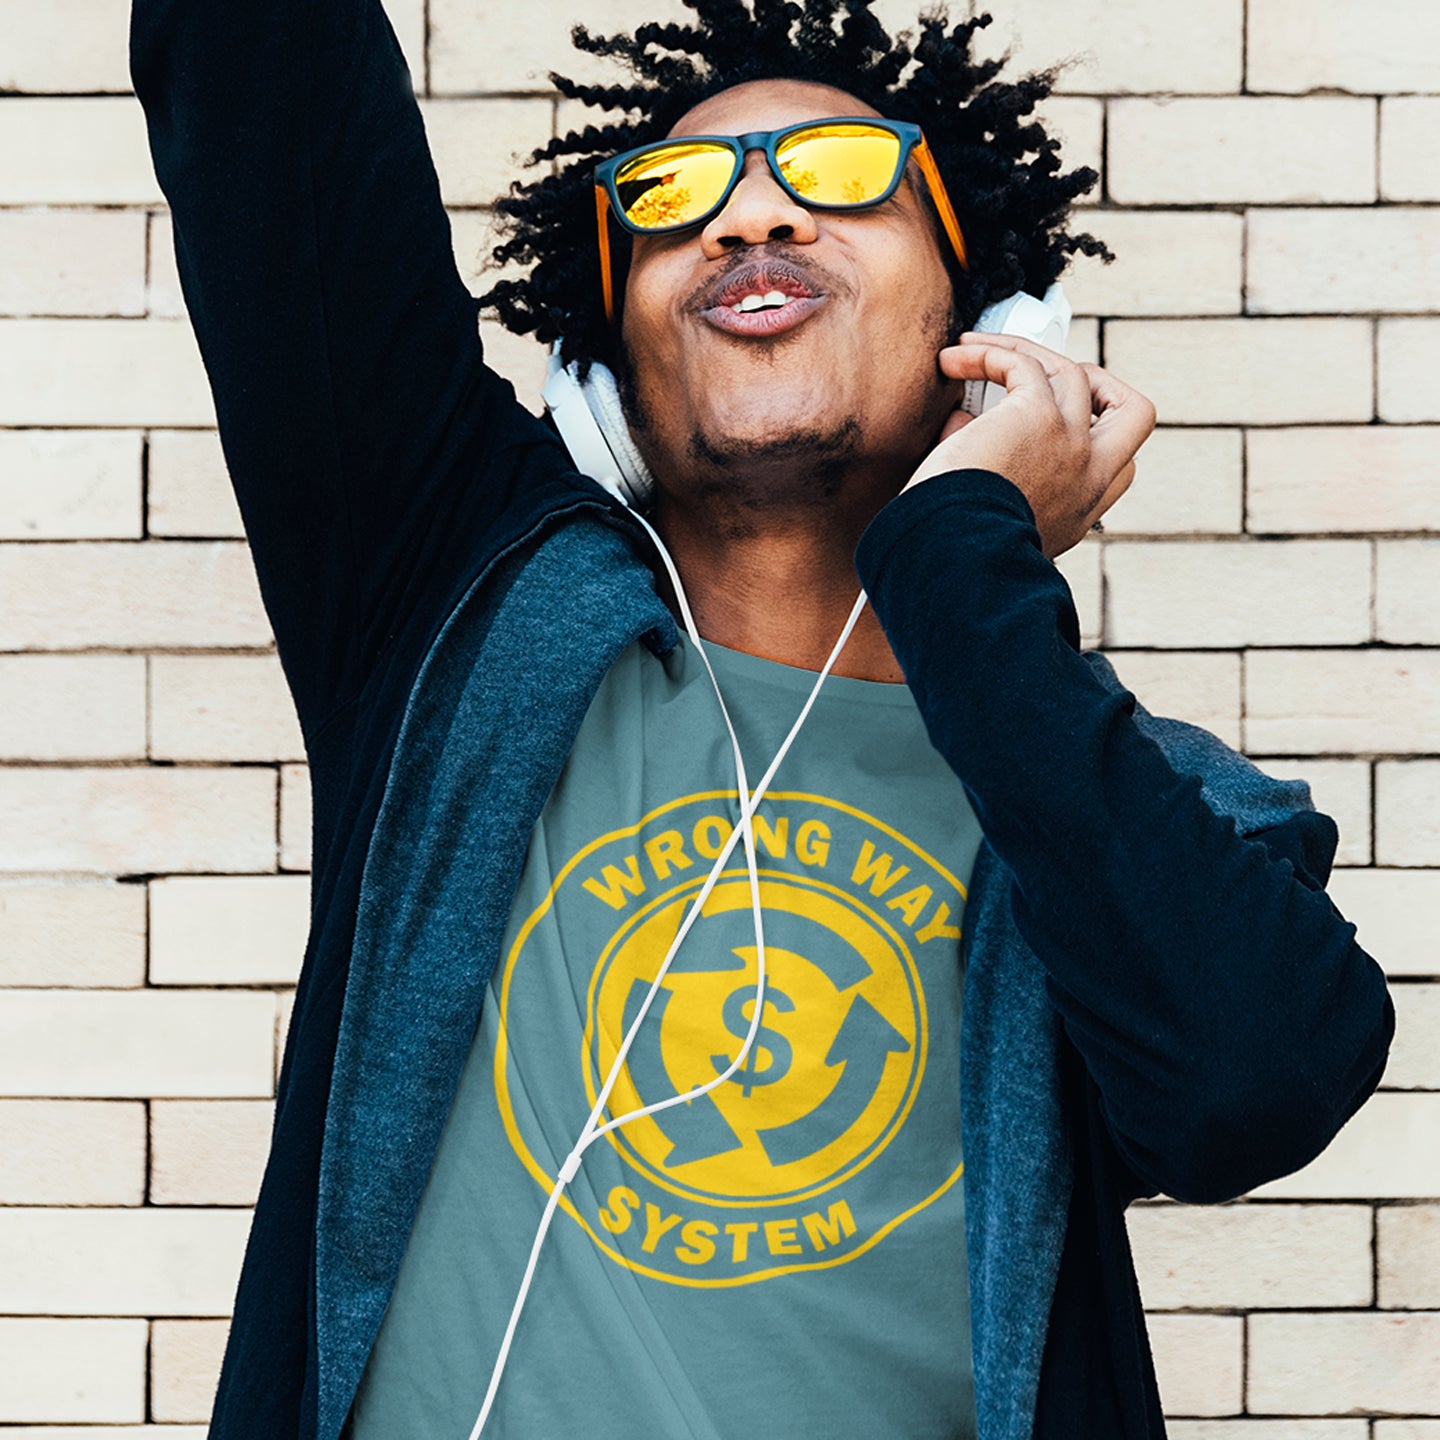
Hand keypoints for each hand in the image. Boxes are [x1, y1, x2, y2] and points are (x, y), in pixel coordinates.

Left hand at [907, 333, 1156, 558]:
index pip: (1118, 469)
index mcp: (1078, 513)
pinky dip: (989, 352)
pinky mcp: (1040, 415)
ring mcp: (1072, 443)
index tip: (1048, 433)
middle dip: (1101, 385)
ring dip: (1018, 351)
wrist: (956, 557)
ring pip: (1071, 371)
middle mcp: (1086, 478)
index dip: (1093, 441)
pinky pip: (1024, 363)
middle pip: (1134, 413)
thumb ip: (989, 477)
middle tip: (1049, 381)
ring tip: (969, 352)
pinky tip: (955, 358)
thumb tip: (963, 424)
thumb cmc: (956, 549)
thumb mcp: (989, 523)